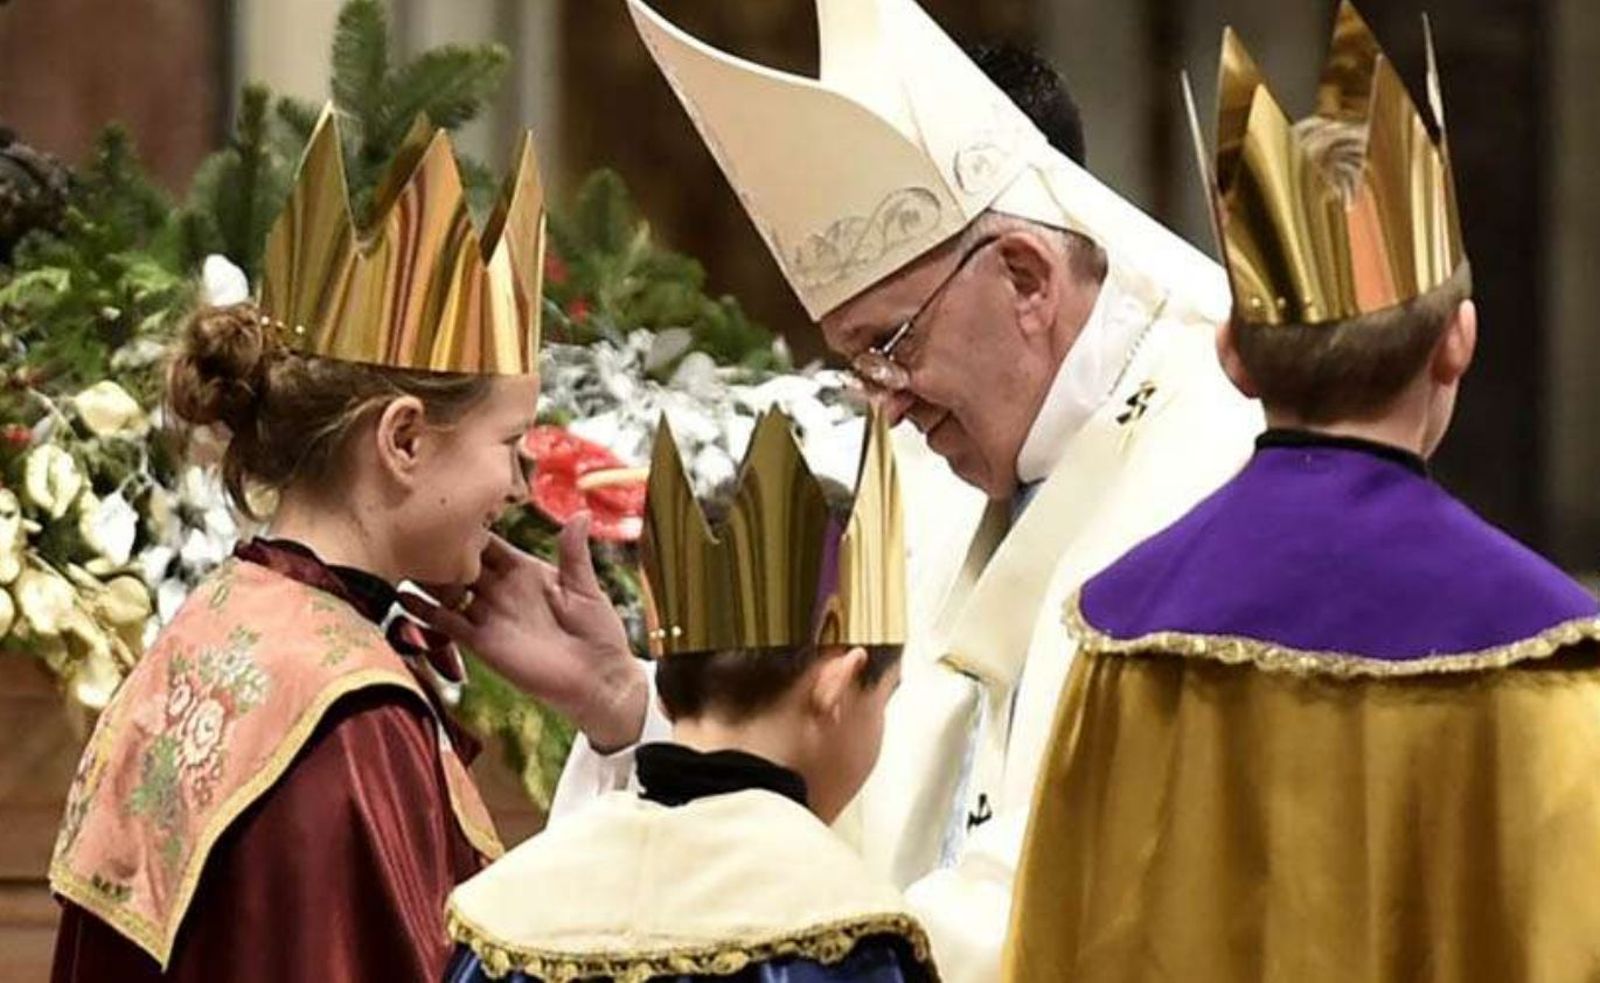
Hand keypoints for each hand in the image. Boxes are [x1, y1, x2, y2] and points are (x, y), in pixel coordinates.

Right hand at [403, 513, 648, 751]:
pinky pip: (448, 624)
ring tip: (398, 559)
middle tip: (411, 530)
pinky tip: (404, 598)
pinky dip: (426, 612)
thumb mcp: (586, 587)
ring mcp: (489, 615)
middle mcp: (501, 590)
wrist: (596, 679)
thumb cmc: (598, 631)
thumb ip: (574, 553)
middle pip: (462, 564)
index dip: (469, 528)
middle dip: (439, 549)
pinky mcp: (482, 642)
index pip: (489, 544)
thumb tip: (582, 513)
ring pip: (448, 590)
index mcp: (525, 571)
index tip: (446, 509)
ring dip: (426, 577)